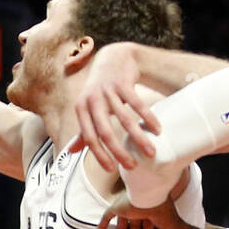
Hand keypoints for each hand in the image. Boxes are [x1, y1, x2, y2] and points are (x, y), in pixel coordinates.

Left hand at [72, 44, 159, 172]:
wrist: (113, 59)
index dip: (99, 154)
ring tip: (151, 152)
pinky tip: (157, 129)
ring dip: (139, 138)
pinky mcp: (123, 83)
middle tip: (133, 166)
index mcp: (81, 109)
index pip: (89, 137)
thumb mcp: (87, 108)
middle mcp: (92, 100)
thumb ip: (82, 130)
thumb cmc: (99, 90)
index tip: (111, 169)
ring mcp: (107, 91)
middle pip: (106, 132)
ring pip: (125, 119)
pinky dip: (148, 118)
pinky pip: (137, 104)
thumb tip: (71, 152)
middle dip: (119, 152)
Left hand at [96, 170, 202, 228]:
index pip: (149, 218)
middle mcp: (138, 206)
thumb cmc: (162, 209)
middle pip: (136, 219)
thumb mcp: (176, 223)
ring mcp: (126, 206)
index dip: (149, 226)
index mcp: (151, 209)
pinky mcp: (117, 207)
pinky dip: (102, 224)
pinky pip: (106, 216)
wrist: (150, 198)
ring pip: (123, 219)